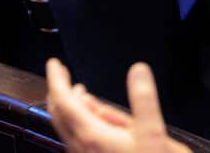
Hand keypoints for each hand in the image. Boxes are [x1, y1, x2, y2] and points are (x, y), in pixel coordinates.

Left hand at [46, 58, 189, 152]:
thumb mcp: (155, 132)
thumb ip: (143, 100)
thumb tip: (137, 71)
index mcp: (94, 136)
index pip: (65, 102)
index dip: (57, 80)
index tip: (54, 64)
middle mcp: (83, 148)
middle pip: (59, 116)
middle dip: (58, 91)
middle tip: (60, 73)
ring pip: (67, 128)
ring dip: (69, 106)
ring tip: (79, 92)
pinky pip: (77, 138)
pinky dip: (80, 121)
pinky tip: (93, 120)